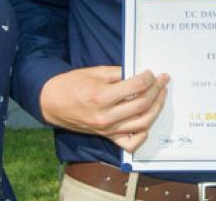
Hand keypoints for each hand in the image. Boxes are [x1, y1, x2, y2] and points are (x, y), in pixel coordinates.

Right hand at [40, 66, 169, 151]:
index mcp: (101, 97)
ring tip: (161, 95)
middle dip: (157, 90)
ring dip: (156, 108)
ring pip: (142, 123)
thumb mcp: (94, 72)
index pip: (135, 87)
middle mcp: (106, 116)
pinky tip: (148, 122)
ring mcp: (108, 129)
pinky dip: (143, 135)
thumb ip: (118, 73)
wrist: (52, 103)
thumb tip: (139, 73)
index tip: (152, 72)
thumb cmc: (71, 84)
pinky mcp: (107, 137)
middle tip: (163, 80)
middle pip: (142, 104)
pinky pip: (130, 143)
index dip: (148, 78)